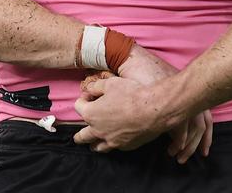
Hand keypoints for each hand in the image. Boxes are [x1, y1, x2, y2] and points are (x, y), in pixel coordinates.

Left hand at [74, 45, 212, 160]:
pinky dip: (112, 143)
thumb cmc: (131, 93)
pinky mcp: (126, 146)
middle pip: (82, 136)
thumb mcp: (110, 83)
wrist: (154, 109)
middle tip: (77, 136)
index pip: (78, 107)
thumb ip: (96, 87)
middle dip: (79, 135)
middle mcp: (98, 130)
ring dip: (94, 144)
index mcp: (91, 114)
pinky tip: (115, 140)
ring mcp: (112, 140)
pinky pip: (115, 147)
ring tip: (92, 144)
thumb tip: (89, 89)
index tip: (90, 97)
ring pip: (97, 147)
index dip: (83, 100)